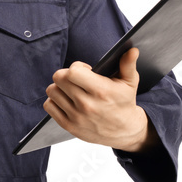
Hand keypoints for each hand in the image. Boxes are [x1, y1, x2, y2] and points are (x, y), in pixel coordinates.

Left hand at [42, 47, 156, 151]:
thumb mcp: (130, 83)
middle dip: (66, 75)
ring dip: (59, 87)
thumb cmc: (124, 103)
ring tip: (71, 89)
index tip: (85, 70)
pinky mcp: (69, 126)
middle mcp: (87, 105)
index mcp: (101, 91)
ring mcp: (76, 116)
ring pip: (52, 91)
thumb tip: (132, 50)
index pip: (73, 72)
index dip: (76, 66)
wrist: (124, 131)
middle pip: (59, 78)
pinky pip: (49, 106)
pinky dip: (54, 100)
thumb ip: (128, 64)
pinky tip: (66, 100)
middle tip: (76, 79)